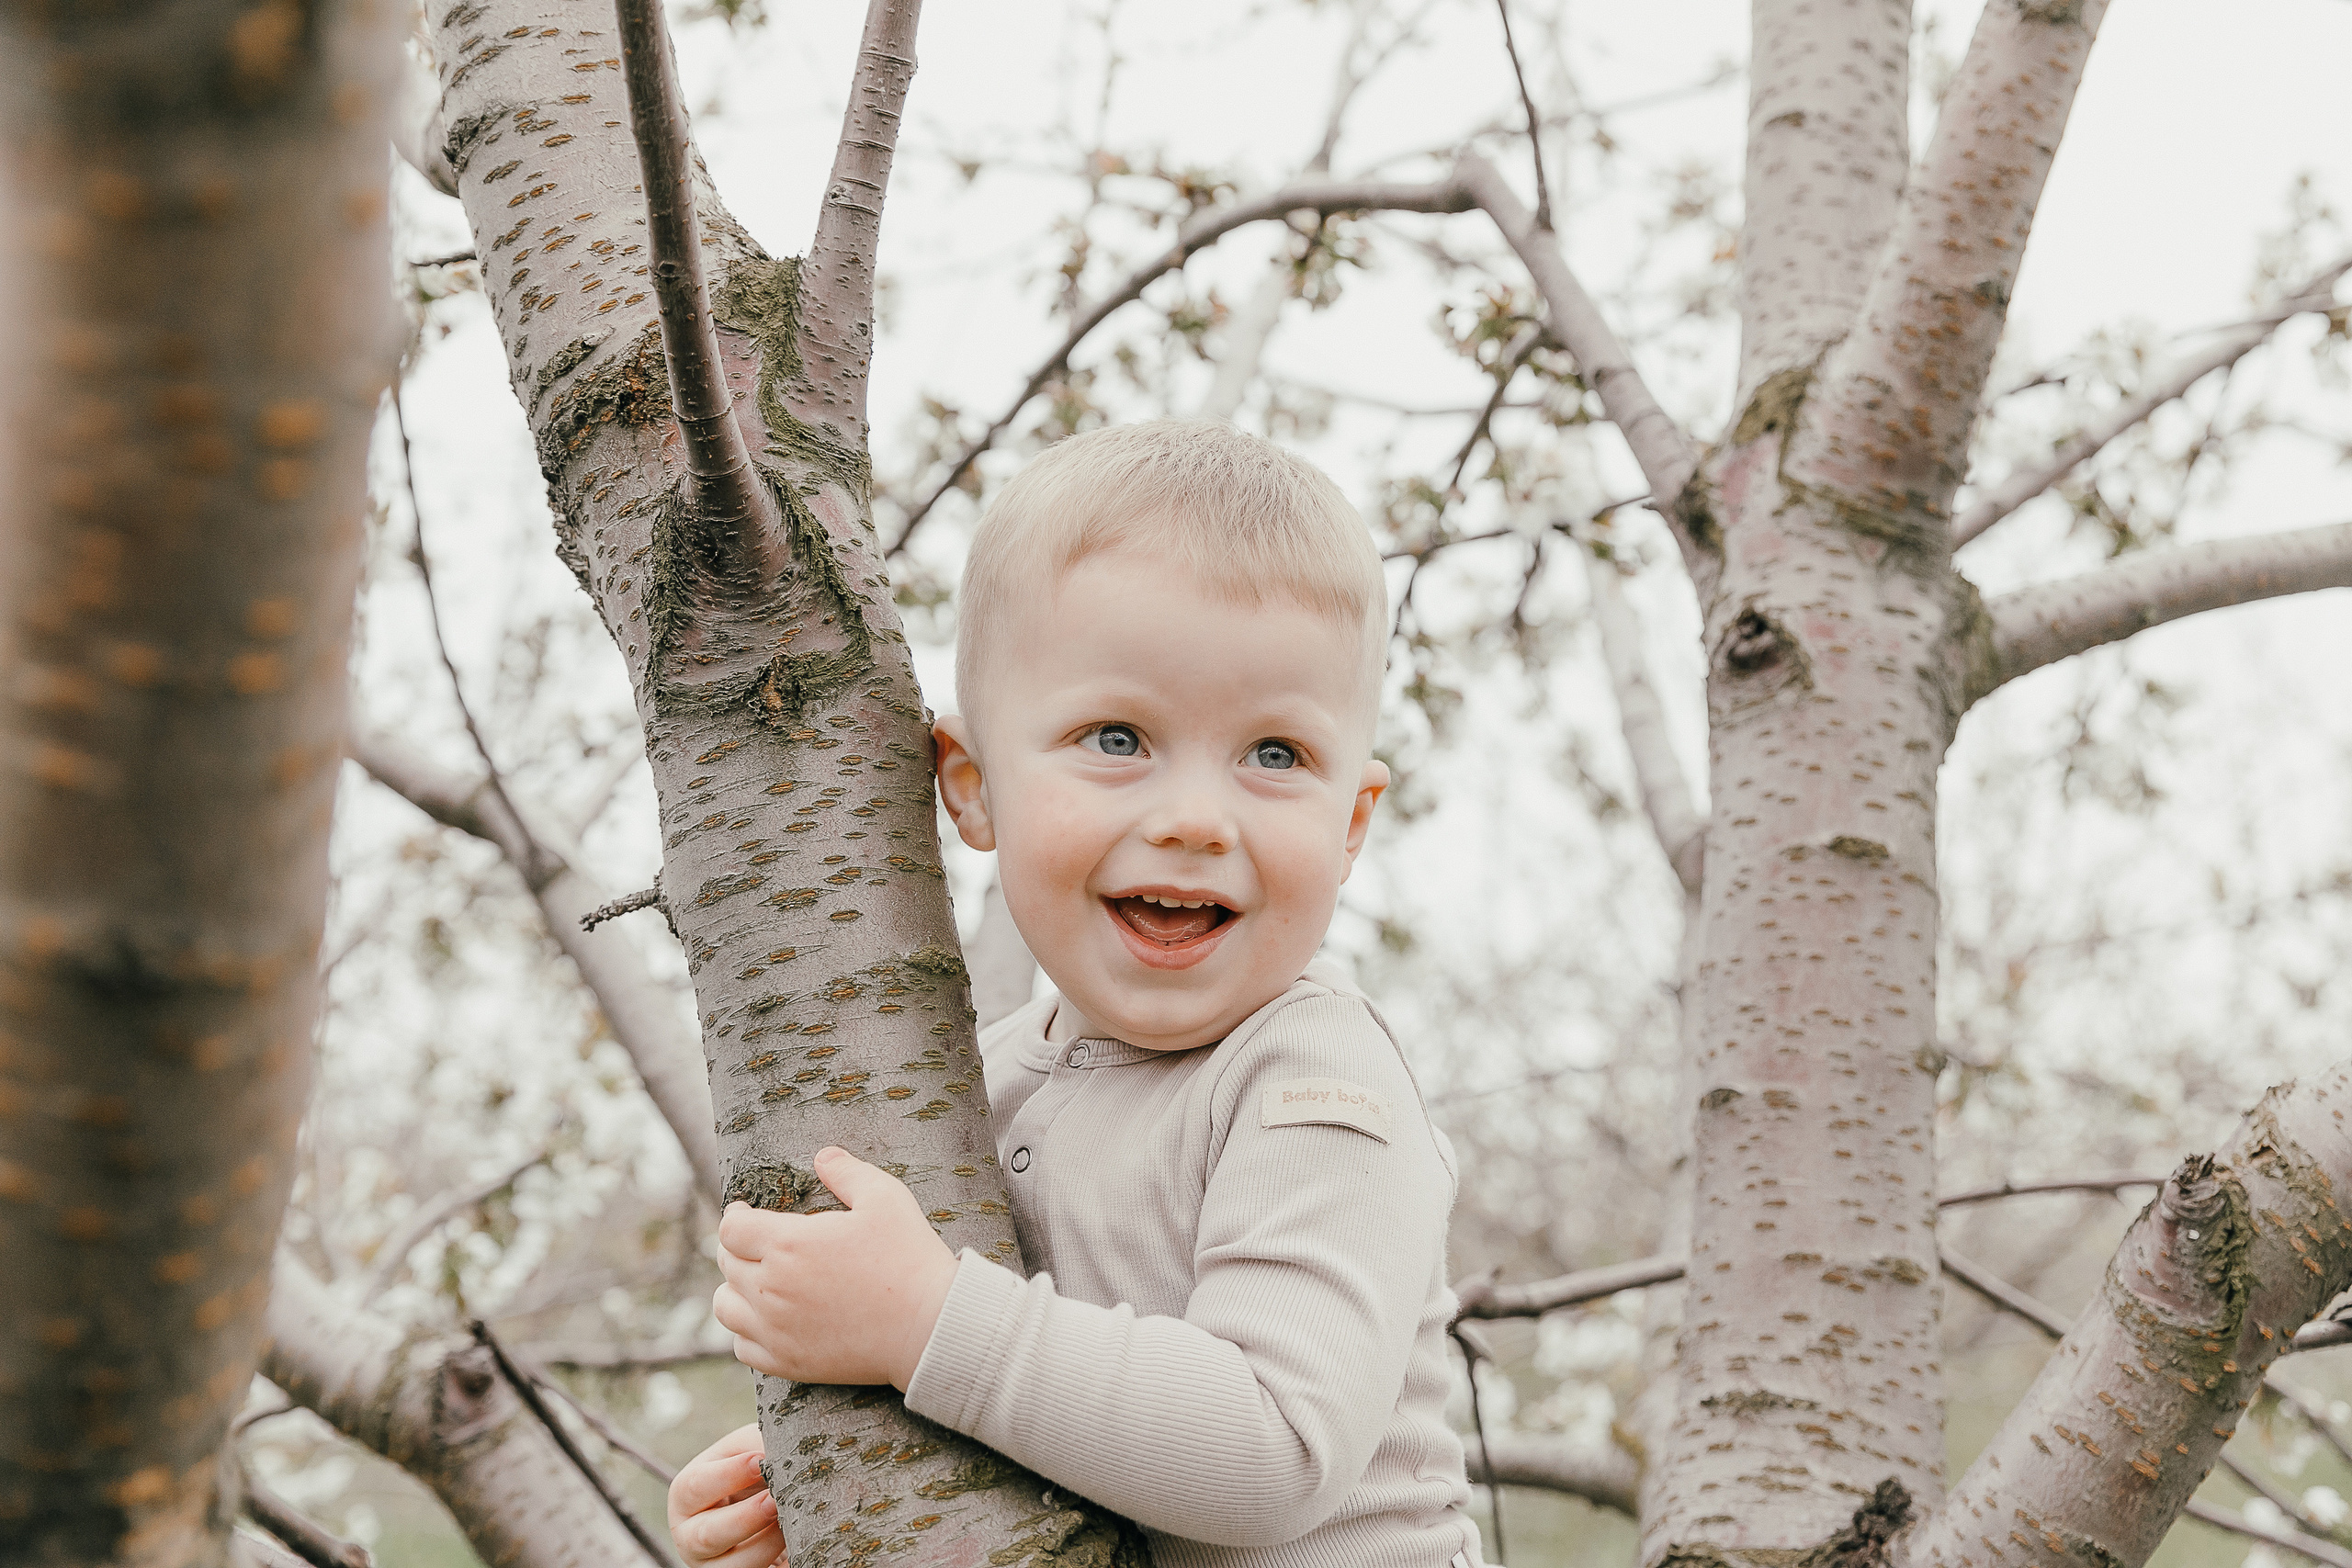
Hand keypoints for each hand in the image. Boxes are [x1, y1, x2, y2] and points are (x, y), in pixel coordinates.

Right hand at [668, 1423, 783, 1567]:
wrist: (763, 1503)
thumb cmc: (750, 1471)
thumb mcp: (746, 1448)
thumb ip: (755, 1443)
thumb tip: (775, 1452)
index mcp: (686, 1497)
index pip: (696, 1486)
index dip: (729, 1475)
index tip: (761, 1461)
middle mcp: (691, 1537)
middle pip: (708, 1535)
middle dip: (745, 1518)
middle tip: (775, 1500)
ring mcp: (716, 1565)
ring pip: (735, 1567)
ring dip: (767, 1545)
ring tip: (791, 1523)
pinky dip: (781, 1563)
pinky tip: (798, 1546)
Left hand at [713, 1146, 960, 1389]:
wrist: (929, 1327)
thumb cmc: (909, 1258)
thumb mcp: (886, 1198)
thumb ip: (848, 1172)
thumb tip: (823, 1156)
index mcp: (789, 1244)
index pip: (732, 1229)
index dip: (734, 1216)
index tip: (743, 1212)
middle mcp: (772, 1288)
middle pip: (727, 1265)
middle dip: (737, 1247)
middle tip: (755, 1242)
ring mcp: (776, 1330)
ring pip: (726, 1308)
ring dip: (734, 1290)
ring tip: (754, 1281)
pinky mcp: (788, 1362)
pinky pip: (743, 1347)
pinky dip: (746, 1332)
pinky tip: (766, 1320)